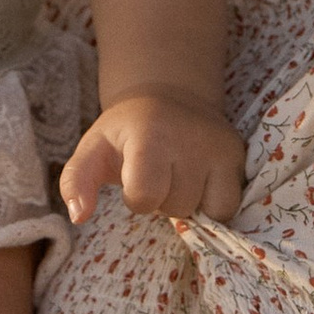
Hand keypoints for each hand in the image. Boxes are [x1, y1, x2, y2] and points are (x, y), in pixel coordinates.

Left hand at [60, 91, 244, 229]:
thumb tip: (79, 217)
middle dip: (163, 200)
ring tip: (178, 176)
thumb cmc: (125, 132)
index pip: (145, 197)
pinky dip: (212, 205)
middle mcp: (190, 138)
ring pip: (206, 211)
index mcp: (150, 134)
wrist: (169, 97)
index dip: (136, 198)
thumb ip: (75, 182)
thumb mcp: (92, 149)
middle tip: (159, 173)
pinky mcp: (237, 155)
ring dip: (188, 204)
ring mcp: (218, 147)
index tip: (134, 178)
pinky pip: (228, 207)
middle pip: (176, 208)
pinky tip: (200, 183)